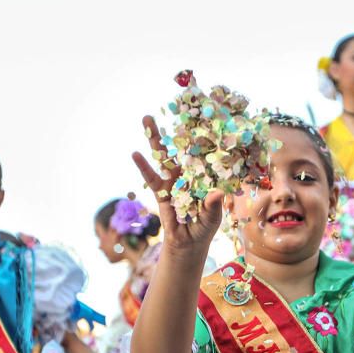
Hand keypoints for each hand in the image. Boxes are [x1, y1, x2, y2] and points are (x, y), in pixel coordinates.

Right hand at [132, 115, 223, 254]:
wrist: (188, 244)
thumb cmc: (204, 228)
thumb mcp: (213, 217)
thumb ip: (213, 205)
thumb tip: (217, 193)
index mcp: (204, 177)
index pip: (204, 154)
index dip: (203, 137)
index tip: (203, 118)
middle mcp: (188, 174)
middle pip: (182, 149)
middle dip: (176, 130)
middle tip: (173, 108)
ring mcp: (173, 181)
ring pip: (164, 157)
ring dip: (155, 139)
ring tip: (147, 119)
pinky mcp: (160, 191)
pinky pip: (151, 177)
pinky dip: (143, 165)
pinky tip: (136, 153)